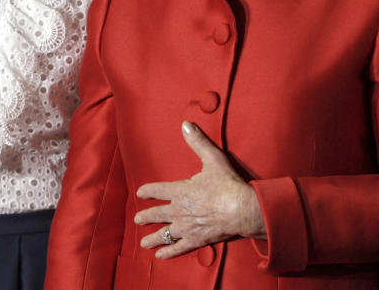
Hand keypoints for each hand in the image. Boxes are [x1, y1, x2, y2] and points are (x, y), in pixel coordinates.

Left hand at [135, 121, 265, 258]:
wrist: (240, 208)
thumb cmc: (227, 183)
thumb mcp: (213, 158)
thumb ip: (197, 141)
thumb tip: (186, 124)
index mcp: (180, 191)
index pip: (157, 189)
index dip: (147, 191)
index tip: (140, 193)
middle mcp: (178, 210)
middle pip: (157, 214)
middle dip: (146, 216)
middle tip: (137, 219)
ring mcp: (186, 227)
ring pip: (164, 234)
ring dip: (152, 238)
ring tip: (144, 242)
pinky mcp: (195, 240)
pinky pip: (178, 248)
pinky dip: (168, 253)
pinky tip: (161, 255)